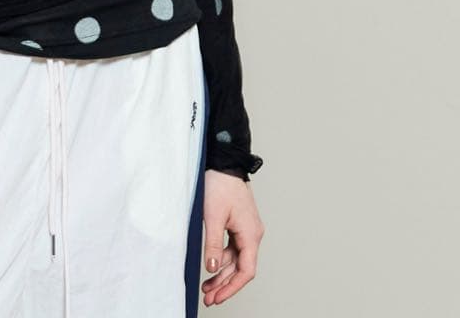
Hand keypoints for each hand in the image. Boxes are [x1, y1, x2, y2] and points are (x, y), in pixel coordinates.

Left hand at [201, 170, 264, 305]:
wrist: (224, 162)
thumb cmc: (220, 184)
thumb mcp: (213, 216)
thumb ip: (213, 244)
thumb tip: (212, 268)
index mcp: (251, 234)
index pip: (246, 270)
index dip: (232, 287)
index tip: (219, 297)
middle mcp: (252, 234)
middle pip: (240, 267)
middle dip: (224, 284)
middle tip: (209, 297)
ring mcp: (246, 229)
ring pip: (235, 259)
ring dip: (221, 273)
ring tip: (206, 287)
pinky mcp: (239, 224)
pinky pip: (232, 247)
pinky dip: (221, 258)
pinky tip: (211, 266)